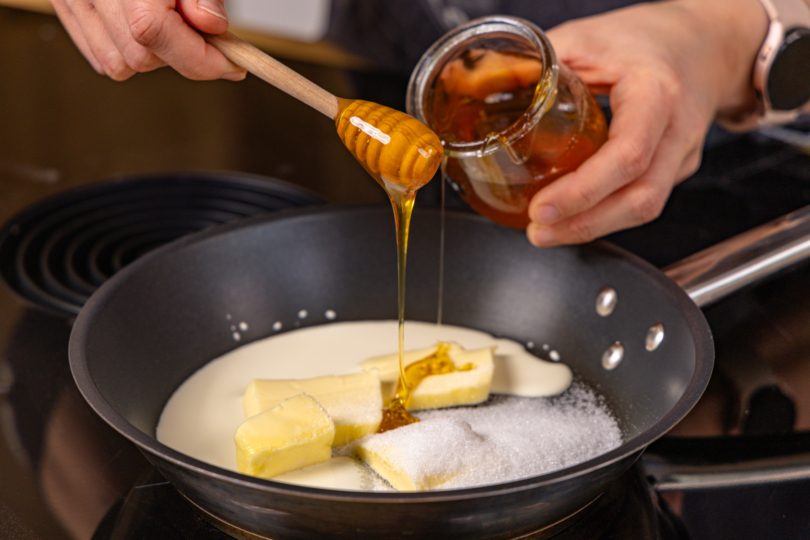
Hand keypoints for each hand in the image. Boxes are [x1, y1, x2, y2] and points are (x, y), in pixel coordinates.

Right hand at [50, 0, 246, 80]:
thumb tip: (211, 26)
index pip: (153, 31)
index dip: (199, 58)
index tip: (232, 65)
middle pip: (140, 55)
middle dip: (181, 54)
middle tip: (205, 33)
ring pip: (119, 63)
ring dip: (155, 56)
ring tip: (172, 22)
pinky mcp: (65, 7)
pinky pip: (101, 55)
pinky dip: (130, 52)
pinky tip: (146, 27)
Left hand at [526, 0, 767, 246]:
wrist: (701, 42)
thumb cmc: (643, 39)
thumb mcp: (585, 38)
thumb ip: (535, 64)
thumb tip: (478, 86)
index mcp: (656, 92)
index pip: (627, 154)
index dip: (584, 191)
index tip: (542, 209)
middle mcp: (677, 129)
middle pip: (641, 198)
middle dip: (585, 224)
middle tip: (537, 232)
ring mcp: (682, 154)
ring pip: (645, 207)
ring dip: (593, 227)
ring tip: (547, 233)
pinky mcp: (676, 169)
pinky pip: (642, 199)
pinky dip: (605, 214)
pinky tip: (574, 218)